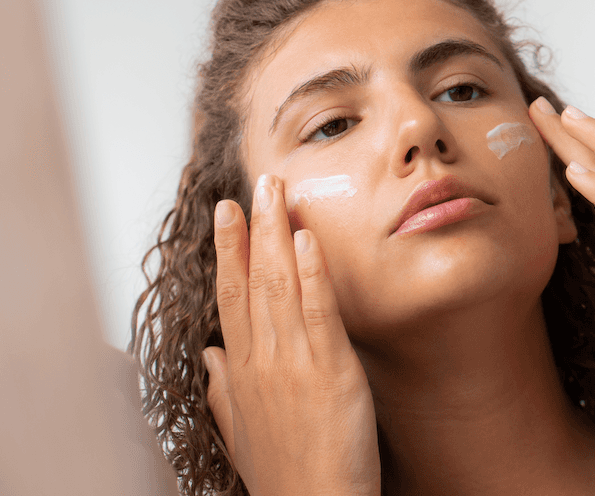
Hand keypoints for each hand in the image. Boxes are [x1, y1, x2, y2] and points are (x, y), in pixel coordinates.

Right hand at [203, 175, 379, 495]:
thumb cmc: (284, 474)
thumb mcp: (241, 430)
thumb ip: (224, 389)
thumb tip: (210, 355)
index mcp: (241, 373)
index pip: (231, 298)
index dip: (229, 252)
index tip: (227, 213)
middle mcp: (260, 361)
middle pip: (250, 282)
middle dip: (250, 229)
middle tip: (254, 184)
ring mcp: (292, 363)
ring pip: (279, 286)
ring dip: (278, 235)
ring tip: (277, 192)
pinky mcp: (329, 370)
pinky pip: (318, 312)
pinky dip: (312, 273)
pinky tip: (308, 239)